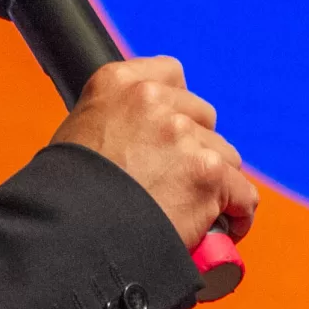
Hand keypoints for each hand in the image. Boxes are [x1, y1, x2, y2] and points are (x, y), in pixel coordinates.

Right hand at [50, 56, 257, 248]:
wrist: (68, 233)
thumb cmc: (66, 196)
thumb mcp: (79, 134)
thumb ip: (116, 122)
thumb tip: (142, 141)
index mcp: (116, 83)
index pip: (171, 75)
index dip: (178, 109)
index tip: (175, 132)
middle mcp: (152, 101)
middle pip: (203, 118)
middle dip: (196, 148)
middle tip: (179, 181)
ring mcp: (182, 136)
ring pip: (225, 156)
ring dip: (216, 183)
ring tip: (196, 210)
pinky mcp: (207, 174)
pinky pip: (242, 193)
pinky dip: (239, 213)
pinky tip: (227, 227)